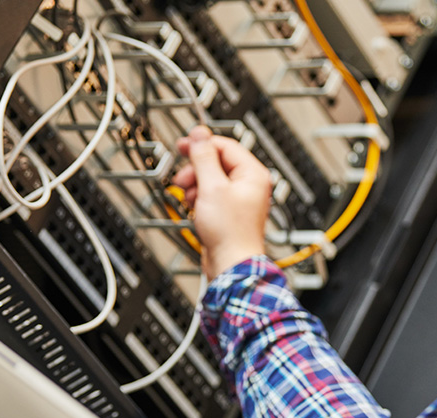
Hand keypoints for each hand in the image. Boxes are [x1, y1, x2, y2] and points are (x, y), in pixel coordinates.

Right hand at [173, 126, 271, 278]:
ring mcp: (240, 198)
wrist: (230, 263)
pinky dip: (200, 198)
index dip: (202, 144)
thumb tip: (200, 134)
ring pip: (212, 179)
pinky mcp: (230, 212)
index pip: (225, 146)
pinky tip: (195, 206)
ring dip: (196, 184)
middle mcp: (249, 184)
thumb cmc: (230, 232)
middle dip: (196, 169)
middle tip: (183, 178)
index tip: (183, 145)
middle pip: (217, 162)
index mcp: (253, 174)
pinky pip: (212, 195)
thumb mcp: (212, 187)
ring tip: (189, 196)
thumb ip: (204, 157)